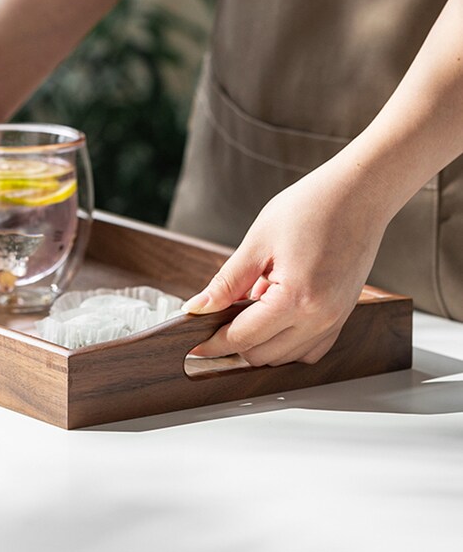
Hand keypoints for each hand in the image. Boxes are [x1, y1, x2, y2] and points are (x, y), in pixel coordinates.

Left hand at [183, 163, 389, 365]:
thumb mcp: (257, 242)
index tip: (193, 344)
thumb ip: (226, 282)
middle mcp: (320, 318)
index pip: (243, 338)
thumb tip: (197, 307)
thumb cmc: (311, 207)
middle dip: (234, 342)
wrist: (358, 194)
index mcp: (296, 298)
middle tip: (217, 317)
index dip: (212, 343)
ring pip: (286, 357)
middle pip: (263, 355)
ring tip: (249, 305)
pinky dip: (286, 342)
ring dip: (261, 343)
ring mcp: (335, 320)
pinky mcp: (343, 316)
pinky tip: (274, 314)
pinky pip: (310, 348)